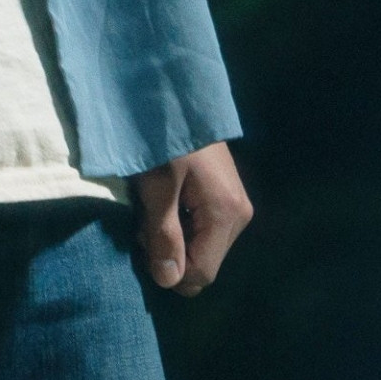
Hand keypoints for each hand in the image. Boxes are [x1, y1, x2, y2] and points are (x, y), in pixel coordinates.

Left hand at [133, 142, 251, 294]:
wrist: (174, 97)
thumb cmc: (162, 140)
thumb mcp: (156, 187)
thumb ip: (163, 235)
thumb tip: (169, 282)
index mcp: (226, 216)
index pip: (202, 273)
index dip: (168, 271)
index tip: (141, 242)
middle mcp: (239, 216)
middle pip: (203, 261)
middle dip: (169, 252)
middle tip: (143, 221)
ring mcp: (235, 205)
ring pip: (201, 245)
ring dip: (172, 236)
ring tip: (150, 207)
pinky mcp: (225, 195)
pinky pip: (201, 227)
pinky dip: (179, 223)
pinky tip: (162, 201)